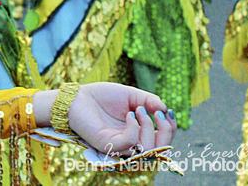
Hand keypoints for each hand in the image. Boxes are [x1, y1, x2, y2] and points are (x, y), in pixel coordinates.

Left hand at [34, 83, 175, 155]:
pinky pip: (130, 143)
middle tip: (158, 113)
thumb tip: (166, 109)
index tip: (167, 111)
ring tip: (138, 110)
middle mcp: (130, 144)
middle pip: (160, 151)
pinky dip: (135, 128)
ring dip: (149, 127)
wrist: (77, 96)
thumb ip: (150, 101)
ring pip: (148, 150)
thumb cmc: (102, 96)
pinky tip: (129, 114)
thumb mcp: (131, 96)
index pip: (162, 142)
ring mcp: (119, 146)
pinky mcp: (107, 145)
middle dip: (166, 132)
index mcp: (138, 134)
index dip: (170, 129)